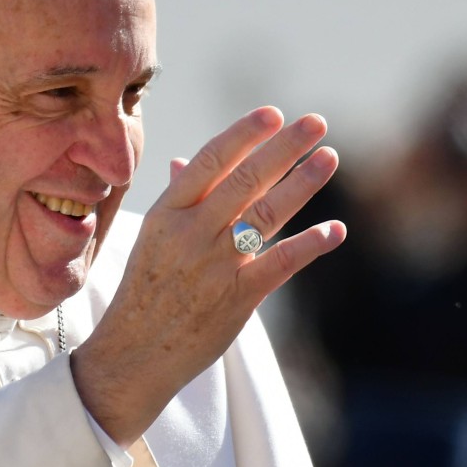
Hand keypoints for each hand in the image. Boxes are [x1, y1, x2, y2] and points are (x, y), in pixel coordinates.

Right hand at [71, 106, 345, 445]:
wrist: (133, 353)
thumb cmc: (144, 289)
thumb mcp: (152, 238)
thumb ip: (176, 198)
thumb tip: (185, 160)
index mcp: (167, 212)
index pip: (209, 161)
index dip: (243, 134)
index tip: (273, 112)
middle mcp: (191, 233)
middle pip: (245, 180)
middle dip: (284, 147)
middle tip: (317, 122)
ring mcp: (215, 265)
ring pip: (266, 215)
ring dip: (302, 184)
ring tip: (328, 158)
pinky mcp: (237, 298)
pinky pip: (280, 264)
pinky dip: (309, 244)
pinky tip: (334, 229)